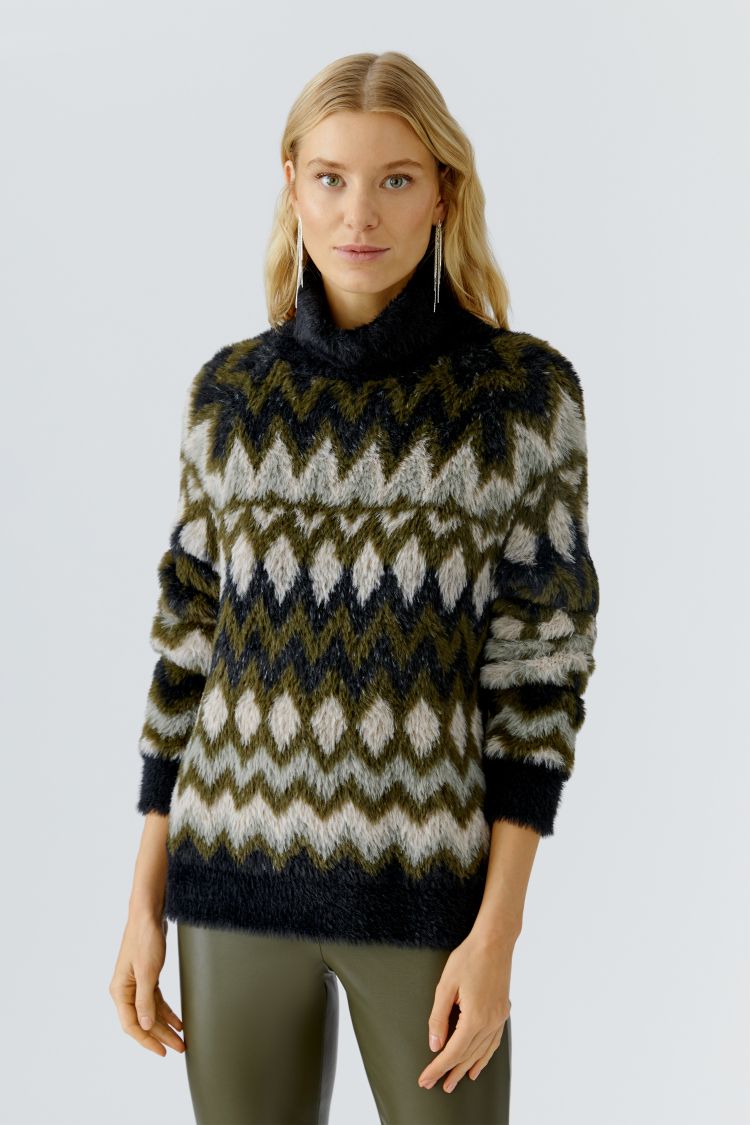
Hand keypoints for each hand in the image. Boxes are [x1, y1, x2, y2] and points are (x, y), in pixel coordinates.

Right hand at [109, 912, 184, 1057]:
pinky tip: (177, 1020)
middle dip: (161, 1036)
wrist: (149, 914)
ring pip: (150, 1012)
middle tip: (179, 1047)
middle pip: (143, 1021)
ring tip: (181, 1038)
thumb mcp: (148, 972)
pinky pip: (155, 1000)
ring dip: (165, 1025)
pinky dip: (166, 1011)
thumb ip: (145, 1001)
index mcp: (120, 991)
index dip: (147, 1041)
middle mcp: (125, 990)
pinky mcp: (146, 977)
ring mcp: (135, 984)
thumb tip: (144, 1027)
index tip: (162, 1051)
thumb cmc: (145, 939)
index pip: (132, 1025)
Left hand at [417, 931, 512, 1093]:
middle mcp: (490, 1022)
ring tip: (456, 1081)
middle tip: (436, 1086)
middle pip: (468, 1055)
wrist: (494, 941)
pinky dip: (485, 1056)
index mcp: (475, 1018)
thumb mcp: (445, 986)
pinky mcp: (502, 1011)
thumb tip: (434, 1044)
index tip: (426, 1079)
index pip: (453, 1051)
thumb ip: (438, 1017)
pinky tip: (478, 1064)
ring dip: (467, 1068)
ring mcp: (499, 1018)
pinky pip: (493, 1042)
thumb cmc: (468, 958)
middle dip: (450, 1071)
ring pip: (482, 1052)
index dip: (438, 1067)